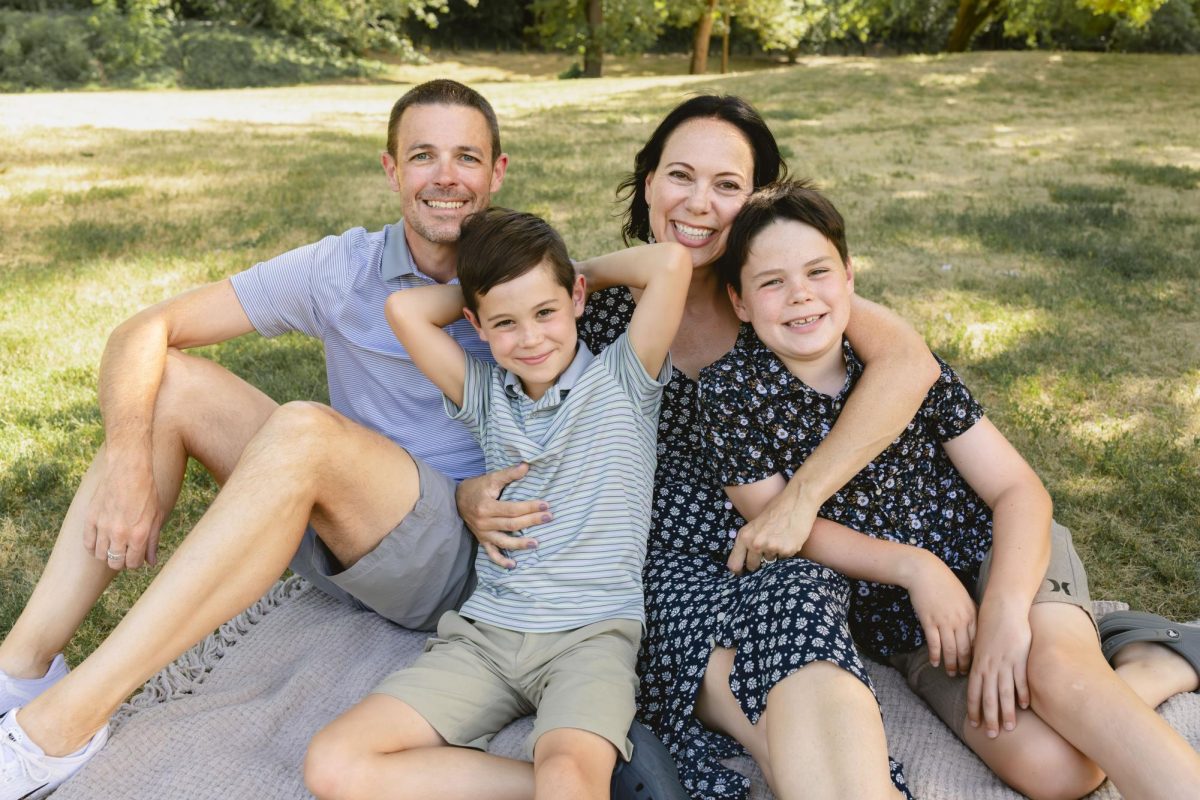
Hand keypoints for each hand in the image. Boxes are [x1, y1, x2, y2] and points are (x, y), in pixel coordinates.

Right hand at [82, 458, 163, 569]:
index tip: (135, 556)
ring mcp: (103, 527)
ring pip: (100, 555)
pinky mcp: (90, 518)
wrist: (128, 470)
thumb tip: (151, 562)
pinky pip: (87, 543)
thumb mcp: (156, 517)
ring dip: (107, 554)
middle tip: (124, 552)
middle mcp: (119, 534)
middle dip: (121, 561)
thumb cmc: (146, 493)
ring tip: (113, 545)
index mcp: (138, 535)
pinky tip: (100, 542)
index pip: (132, 564)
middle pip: (114, 563)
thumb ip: (152, 542)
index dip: (135, 562)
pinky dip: (93, 547)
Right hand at [454, 463, 547, 568]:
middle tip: (549, 518)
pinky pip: (491, 553)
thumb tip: (526, 466)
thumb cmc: (477, 488)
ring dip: (520, 544)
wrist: (456, 500)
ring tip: (536, 544)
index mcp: (486, 506)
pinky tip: (513, 565)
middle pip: (511, 524)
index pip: (512, 509)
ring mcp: (483, 533)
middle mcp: (484, 522)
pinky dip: (501, 560)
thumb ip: (509, 474)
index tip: (546, 505)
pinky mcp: (482, 540)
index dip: (529, 507)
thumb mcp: (491, 478)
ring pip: (503, 541)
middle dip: (532, 521)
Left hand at [726, 496, 816, 574]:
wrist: (797, 501)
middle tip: (764, 553)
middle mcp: (755, 544)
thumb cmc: (776, 509)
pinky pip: (785, 557)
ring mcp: (771, 548)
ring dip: (774, 553)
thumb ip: (749, 540)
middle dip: (757, 564)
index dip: (738, 571)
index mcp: (744, 536)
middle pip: (753, 566)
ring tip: (781, 536)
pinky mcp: (787, 550)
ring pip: (771, 560)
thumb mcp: (755, 524)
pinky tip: (790, 537)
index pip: (734, 564)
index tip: (741, 573)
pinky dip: (787, 550)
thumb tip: (745, 560)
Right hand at [905, 552, 976, 676]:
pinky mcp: (929, 621)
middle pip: (966, 649)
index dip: (977, 656)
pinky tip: (935, 662)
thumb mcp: (963, 597)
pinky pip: (934, 643)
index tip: (976, 665)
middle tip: (964, 675)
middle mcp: (960, 620)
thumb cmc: (944, 583)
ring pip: (950, 649)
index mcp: (971, 614)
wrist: (924, 572)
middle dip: (965, 664)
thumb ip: (970, 613)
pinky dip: (935, 655)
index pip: (978, 642)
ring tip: (951, 673)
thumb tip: (975, 630)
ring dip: (951, 664)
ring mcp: (944, 621)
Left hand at [967, 601, 1031, 737]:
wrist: (1001, 609)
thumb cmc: (989, 628)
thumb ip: (979, 664)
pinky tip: (1024, 707)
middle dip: (989, 718)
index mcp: (977, 665)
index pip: (973, 693)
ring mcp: (1004, 664)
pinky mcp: (1019, 659)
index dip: (974, 709)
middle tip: (991, 735)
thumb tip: (978, 679)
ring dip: (1006, 713)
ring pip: (1005, 693)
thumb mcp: (979, 647)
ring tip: (1008, 728)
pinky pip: (1020, 680)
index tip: (975, 725)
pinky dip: (1022, 694)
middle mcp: (989, 667)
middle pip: (988, 698)